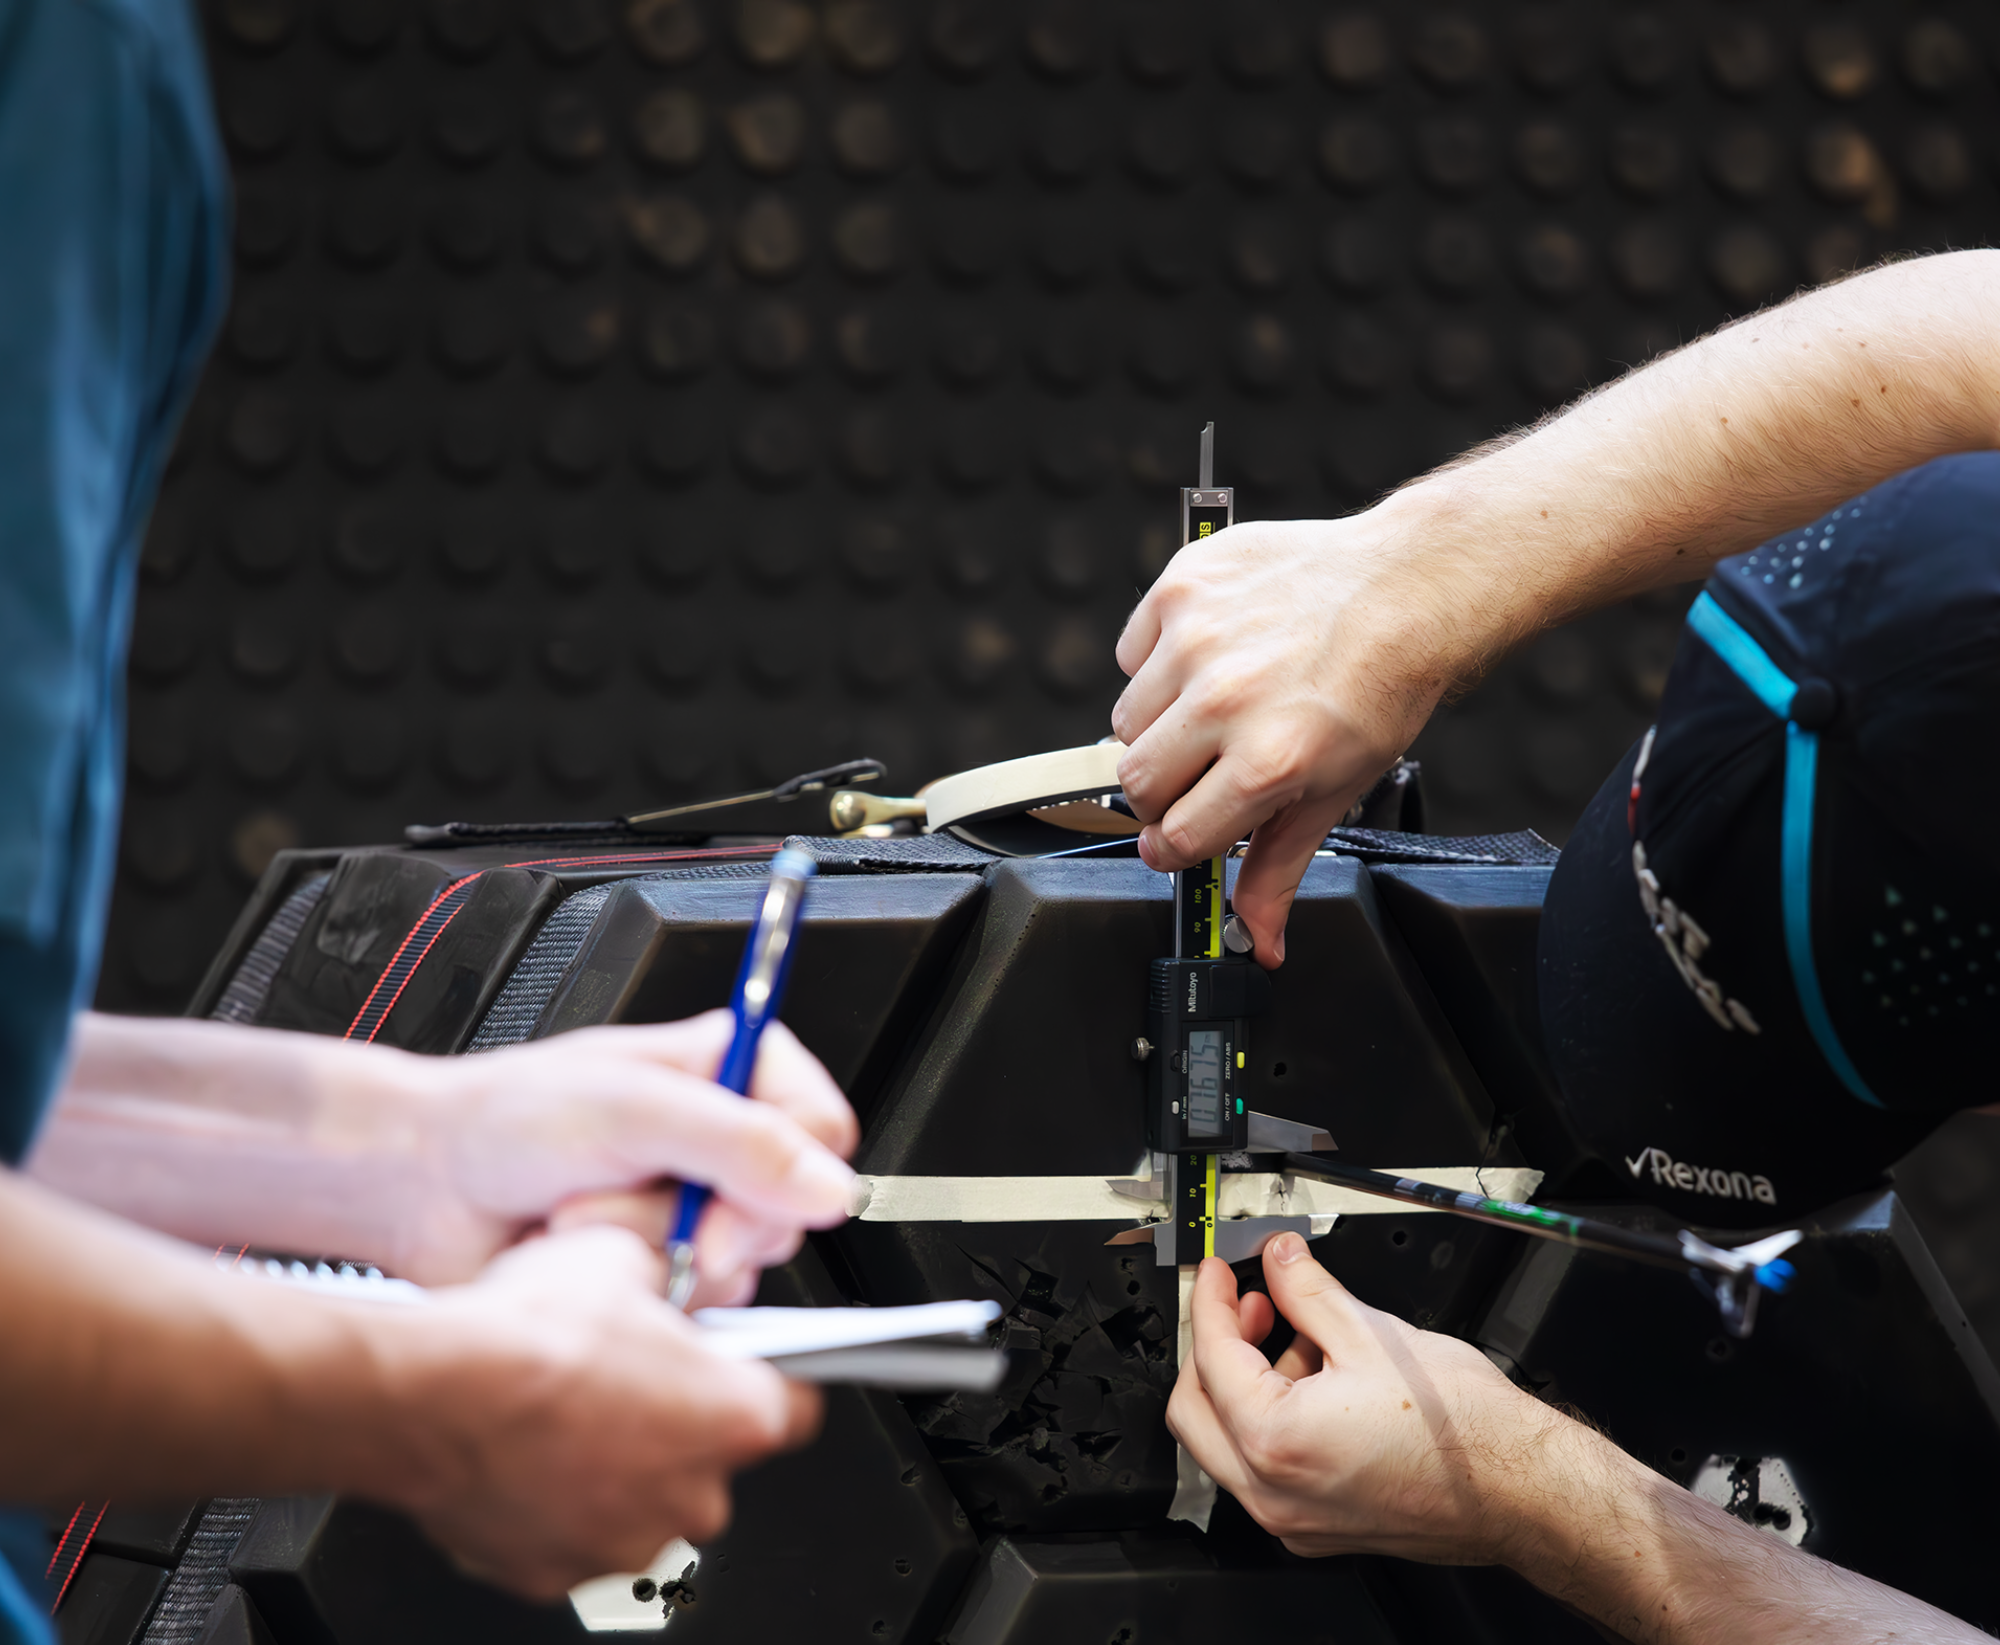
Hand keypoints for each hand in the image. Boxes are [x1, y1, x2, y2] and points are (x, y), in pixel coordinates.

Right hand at [393, 1224, 819, 1598]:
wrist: (429, 1390)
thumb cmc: (528, 1332)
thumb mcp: (623, 1254)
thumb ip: (668, 1275)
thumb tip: (667, 1271)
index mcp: (734, 1416)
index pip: (798, 1403)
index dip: (772, 1375)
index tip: (751, 1364)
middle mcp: (691, 1495)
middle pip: (712, 1457)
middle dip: (681, 1421)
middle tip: (636, 1376)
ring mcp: (623, 1540)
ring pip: (642, 1499)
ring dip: (619, 1463)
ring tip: (569, 1408)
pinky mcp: (554, 1573)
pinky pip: (574, 1531)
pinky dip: (559, 1499)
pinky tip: (527, 1447)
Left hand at [410, 1013, 857, 1291]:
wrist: (424, 1187)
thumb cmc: (505, 1120)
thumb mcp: (630, 1110)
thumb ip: (737, 1143)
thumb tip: (828, 1187)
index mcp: (730, 1070)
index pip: (821, 1127)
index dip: (790, 1173)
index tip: (730, 1194)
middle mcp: (722, 1140)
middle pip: (785, 1209)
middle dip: (701, 1220)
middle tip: (642, 1203)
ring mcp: (693, 1207)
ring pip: (736, 1264)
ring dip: (651, 1251)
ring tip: (583, 1215)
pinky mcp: (665, 1265)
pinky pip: (693, 1302)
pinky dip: (633, 1286)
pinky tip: (584, 1251)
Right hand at [1111, 501, 1490, 965]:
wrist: (1404, 589)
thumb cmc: (1380, 686)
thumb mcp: (1337, 790)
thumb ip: (1280, 866)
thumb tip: (1259, 939)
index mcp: (1268, 762)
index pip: (1176, 838)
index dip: (1173, 847)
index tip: (1177, 838)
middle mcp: (1225, 702)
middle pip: (1137, 782)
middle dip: (1163, 792)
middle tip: (1201, 771)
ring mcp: (1197, 641)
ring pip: (1126, 720)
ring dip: (1159, 725)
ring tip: (1213, 706)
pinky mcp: (1181, 589)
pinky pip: (1131, 651)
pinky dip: (1158, 661)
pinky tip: (1209, 656)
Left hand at [1166, 1234, 1554, 1561]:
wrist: (1522, 1490)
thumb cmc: (1466, 1433)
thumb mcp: (1372, 1334)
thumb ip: (1307, 1290)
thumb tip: (1280, 1260)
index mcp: (1276, 1443)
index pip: (1212, 1358)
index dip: (1211, 1300)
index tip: (1220, 1272)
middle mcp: (1274, 1495)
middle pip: (1197, 1409)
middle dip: (1217, 1347)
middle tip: (1249, 1304)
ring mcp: (1295, 1520)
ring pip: (1230, 1442)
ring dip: (1248, 1381)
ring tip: (1298, 1336)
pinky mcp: (1320, 1527)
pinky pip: (1268, 1469)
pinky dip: (1274, 1420)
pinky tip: (1317, 1380)